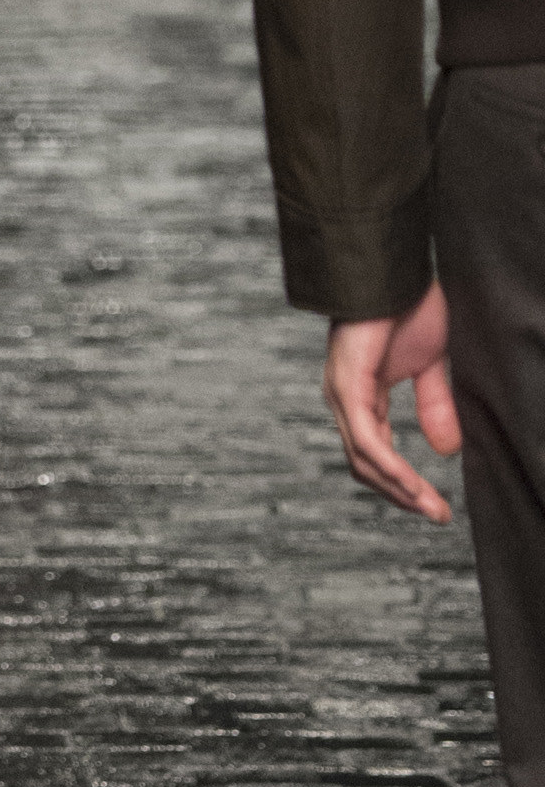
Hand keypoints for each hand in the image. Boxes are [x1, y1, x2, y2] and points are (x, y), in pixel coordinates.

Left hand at [322, 281, 460, 521]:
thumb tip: (445, 451)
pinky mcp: (348, 384)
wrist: (398, 270)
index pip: (374, 455)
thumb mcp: (431, 366)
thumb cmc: (410, 307)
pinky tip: (412, 485)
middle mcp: (344, 400)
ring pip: (362, 459)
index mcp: (361, 397)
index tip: (435, 508)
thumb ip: (434, 406)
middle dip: (401, 495)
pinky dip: (390, 466)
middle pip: (364, 465)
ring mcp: (341, 393)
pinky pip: (366, 439)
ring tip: (431, 509)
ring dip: (398, 489)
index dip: (402, 484)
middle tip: (436, 516)